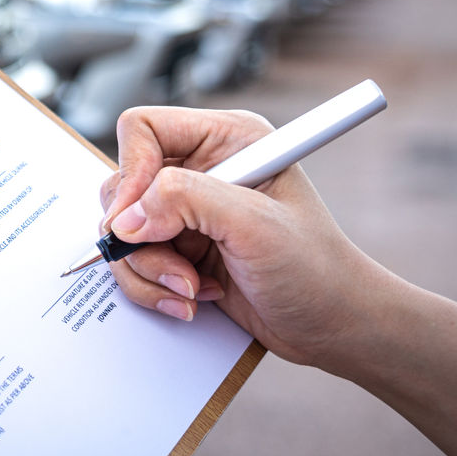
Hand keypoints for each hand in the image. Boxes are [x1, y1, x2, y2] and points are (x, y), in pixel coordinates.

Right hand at [99, 106, 389, 367]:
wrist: (333, 325)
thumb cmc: (316, 268)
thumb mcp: (255, 225)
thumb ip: (186, 202)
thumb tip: (125, 218)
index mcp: (226, 140)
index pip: (143, 130)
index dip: (132, 170)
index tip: (136, 218)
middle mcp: (200, 170)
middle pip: (123, 186)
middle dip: (142, 236)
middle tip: (179, 267)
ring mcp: (186, 213)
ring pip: (123, 230)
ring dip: (149, 269)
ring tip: (193, 289)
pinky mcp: (178, 249)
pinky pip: (133, 263)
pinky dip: (153, 287)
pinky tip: (194, 298)